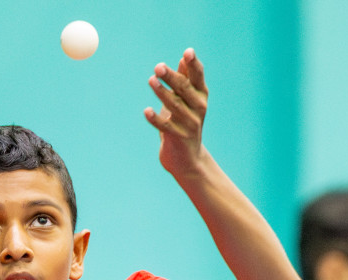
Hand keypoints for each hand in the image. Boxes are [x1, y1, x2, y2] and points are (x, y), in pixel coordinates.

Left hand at [145, 48, 208, 178]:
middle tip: (158, 67)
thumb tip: (183, 58)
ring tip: (151, 81)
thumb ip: (186, 80)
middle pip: (184, 89)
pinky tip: (146, 111)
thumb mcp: (187, 101)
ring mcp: (190, 124)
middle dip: (172, 77)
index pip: (198, 77)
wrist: (187, 159)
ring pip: (174, 106)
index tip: (187, 52)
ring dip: (162, 93)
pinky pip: (166, 126)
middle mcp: (199, 108)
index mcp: (201, 96)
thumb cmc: (185, 124)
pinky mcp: (179, 138)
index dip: (193, 64)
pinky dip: (155, 119)